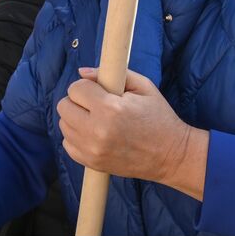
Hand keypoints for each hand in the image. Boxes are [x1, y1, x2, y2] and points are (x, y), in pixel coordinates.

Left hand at [56, 67, 208, 198]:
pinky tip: (94, 134)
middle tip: (96, 104)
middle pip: (64, 106)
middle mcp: (96, 131)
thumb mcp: (143, 87)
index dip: (87, 86)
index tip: (98, 91)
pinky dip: (77, 137)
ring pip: (64, 125)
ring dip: (76, 118)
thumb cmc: (159, 117)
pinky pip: (67, 143)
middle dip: (78, 101)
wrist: (171, 155)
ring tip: (97, 119)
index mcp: (110, 109)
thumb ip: (111, 74)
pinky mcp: (90, 162)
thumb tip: (81, 72)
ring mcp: (92, 149)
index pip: (76, 88)